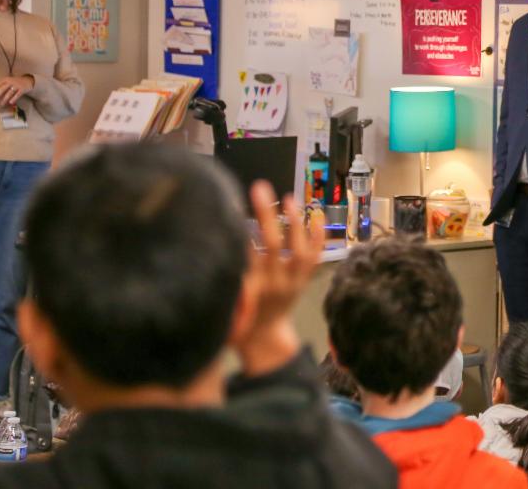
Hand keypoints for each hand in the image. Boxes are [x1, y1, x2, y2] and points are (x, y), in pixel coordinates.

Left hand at [0, 75, 33, 106]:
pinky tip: (10, 102)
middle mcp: (11, 82)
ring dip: (5, 99)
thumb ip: (2, 85)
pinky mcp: (22, 89)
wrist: (28, 80)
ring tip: (1, 104)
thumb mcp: (8, 81)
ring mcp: (17, 85)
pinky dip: (14, 98)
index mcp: (6, 80)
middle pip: (2, 89)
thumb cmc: (15, 82)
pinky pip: (17, 95)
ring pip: (9, 93)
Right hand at [234, 181, 324, 374]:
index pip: (244, 254)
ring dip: (295, 222)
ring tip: (289, 198)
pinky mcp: (305, 280)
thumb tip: (210, 254)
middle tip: (259, 188)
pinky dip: (318, 235)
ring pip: (298, 250)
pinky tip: (316, 213)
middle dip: (266, 215)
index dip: (239, 230)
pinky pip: (315, 257)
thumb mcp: (225, 306)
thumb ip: (223, 284)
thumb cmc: (237, 321)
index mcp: (249, 289)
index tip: (233, 206)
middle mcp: (273, 283)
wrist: (264, 339)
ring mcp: (293, 281)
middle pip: (272, 245)